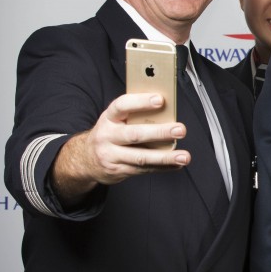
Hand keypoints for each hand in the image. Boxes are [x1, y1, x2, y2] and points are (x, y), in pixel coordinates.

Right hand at [51, 93, 190, 203]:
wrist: (86, 158)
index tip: (160, 100)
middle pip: (135, 134)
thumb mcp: (116, 120)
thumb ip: (135, 115)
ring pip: (141, 157)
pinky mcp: (117, 171)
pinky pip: (143, 170)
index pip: (122, 106)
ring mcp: (111, 155)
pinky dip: (162, 167)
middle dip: (160, 132)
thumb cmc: (111, 133)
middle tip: (180, 130)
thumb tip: (166, 111)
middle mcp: (107, 136)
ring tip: (184, 156)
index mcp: (109, 118)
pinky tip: (176, 165)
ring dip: (165, 158)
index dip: (140, 102)